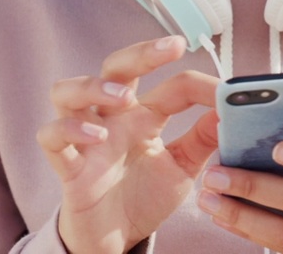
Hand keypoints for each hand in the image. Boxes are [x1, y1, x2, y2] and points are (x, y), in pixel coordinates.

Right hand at [37, 35, 219, 253]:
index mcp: (145, 116)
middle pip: (115, 67)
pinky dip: (68, 129)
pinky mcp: (67, 166)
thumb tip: (231, 110)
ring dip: (93, 86)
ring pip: (67, 91)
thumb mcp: (182, 168)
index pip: (173, 86)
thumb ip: (203, 139)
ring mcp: (85, 138)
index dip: (201, 84)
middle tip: (171, 48)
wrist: (113, 239)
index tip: (227, 93)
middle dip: (141, 52)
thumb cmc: (143, 197)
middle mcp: (113, 118)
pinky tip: (96, 136)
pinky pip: (51, 137)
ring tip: (124, 98)